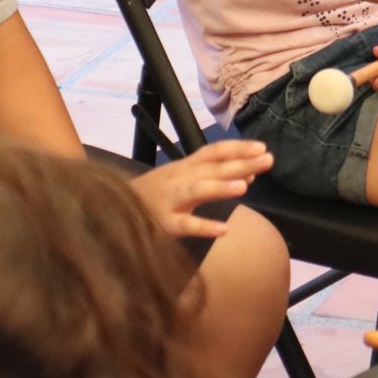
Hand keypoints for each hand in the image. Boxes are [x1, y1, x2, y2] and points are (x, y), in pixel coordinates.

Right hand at [131, 139, 273, 237]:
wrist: (109, 209)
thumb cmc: (154, 195)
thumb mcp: (183, 180)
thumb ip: (214, 177)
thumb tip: (250, 174)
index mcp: (185, 167)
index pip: (214, 152)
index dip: (238, 148)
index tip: (262, 148)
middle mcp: (178, 178)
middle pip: (212, 168)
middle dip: (241, 163)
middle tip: (268, 160)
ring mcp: (169, 200)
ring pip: (196, 190)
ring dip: (220, 187)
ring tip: (244, 186)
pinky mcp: (161, 223)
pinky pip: (184, 225)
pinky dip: (204, 227)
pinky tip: (224, 230)